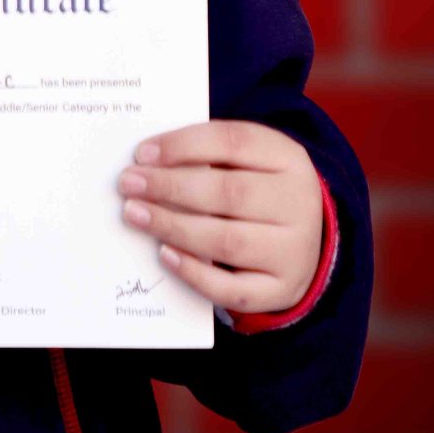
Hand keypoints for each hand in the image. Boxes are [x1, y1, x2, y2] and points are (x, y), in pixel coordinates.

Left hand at [117, 120, 322, 314]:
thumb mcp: (246, 159)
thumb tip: (147, 163)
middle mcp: (299, 204)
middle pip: (229, 193)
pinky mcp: (282, 290)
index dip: (183, 145)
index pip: (233, 142)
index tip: (142, 153)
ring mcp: (294, 252)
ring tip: (135, 214)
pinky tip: (164, 254)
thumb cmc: (258, 187)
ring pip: (227, 241)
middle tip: (128, 184)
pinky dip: (195, 273)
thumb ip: (206, 155)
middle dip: (170, 187)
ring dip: (173, 226)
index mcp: (289, 158)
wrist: (305, 238)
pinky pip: (233, 289)